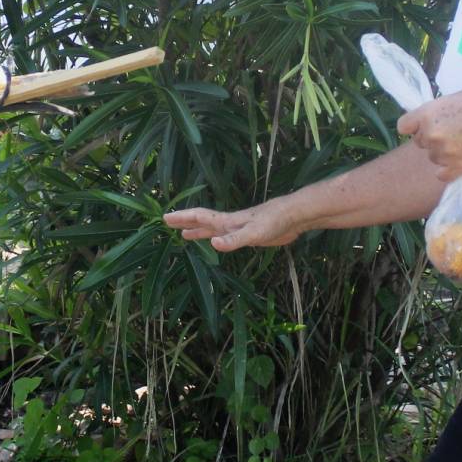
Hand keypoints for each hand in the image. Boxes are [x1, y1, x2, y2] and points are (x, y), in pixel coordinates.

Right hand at [163, 203, 303, 252]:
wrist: (295, 216)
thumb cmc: (275, 221)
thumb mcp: (254, 233)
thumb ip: (234, 240)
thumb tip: (213, 244)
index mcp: (228, 221)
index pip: (201, 217)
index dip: (183, 217)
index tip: (165, 217)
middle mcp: (231, 224)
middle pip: (204, 222)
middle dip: (186, 223)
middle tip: (168, 223)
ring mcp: (240, 229)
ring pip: (214, 230)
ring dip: (200, 232)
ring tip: (186, 235)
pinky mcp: (250, 235)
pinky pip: (227, 237)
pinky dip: (218, 239)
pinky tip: (219, 242)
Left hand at [397, 85, 461, 181]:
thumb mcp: (454, 99)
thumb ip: (437, 112)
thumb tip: (428, 122)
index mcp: (428, 114)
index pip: (403, 127)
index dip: (414, 126)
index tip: (424, 125)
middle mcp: (432, 135)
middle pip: (420, 142)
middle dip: (432, 138)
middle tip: (453, 131)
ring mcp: (445, 153)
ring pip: (433, 158)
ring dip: (443, 153)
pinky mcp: (459, 167)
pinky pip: (442, 174)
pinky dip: (450, 169)